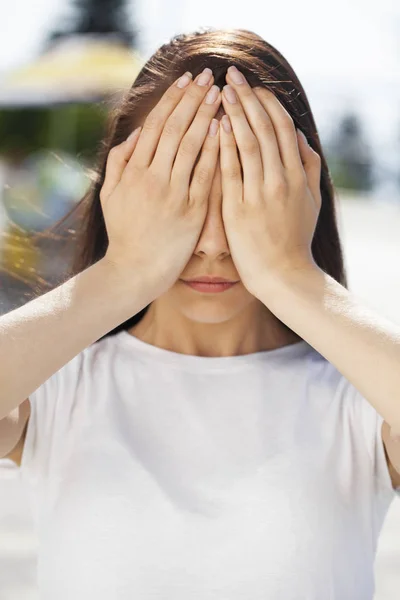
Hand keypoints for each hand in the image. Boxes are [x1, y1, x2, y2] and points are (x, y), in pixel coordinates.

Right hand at [100, 68, 220, 297]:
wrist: (135, 270)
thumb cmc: (123, 232)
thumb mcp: (110, 194)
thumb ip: (120, 161)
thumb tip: (138, 131)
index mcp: (133, 171)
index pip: (156, 125)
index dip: (172, 99)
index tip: (186, 79)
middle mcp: (152, 178)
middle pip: (176, 129)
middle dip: (193, 99)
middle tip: (209, 76)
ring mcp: (173, 194)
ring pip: (191, 146)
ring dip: (206, 116)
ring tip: (220, 94)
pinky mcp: (191, 211)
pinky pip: (205, 175)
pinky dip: (215, 151)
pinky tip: (225, 130)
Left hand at [219, 66, 321, 298]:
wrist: (283, 275)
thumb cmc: (295, 239)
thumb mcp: (312, 201)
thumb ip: (310, 167)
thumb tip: (302, 137)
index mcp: (297, 175)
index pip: (282, 128)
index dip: (267, 103)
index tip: (253, 85)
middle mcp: (280, 180)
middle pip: (264, 128)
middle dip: (247, 98)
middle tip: (230, 74)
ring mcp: (259, 194)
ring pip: (248, 144)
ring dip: (234, 114)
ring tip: (219, 91)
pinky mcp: (238, 209)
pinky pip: (230, 172)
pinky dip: (224, 146)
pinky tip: (216, 126)